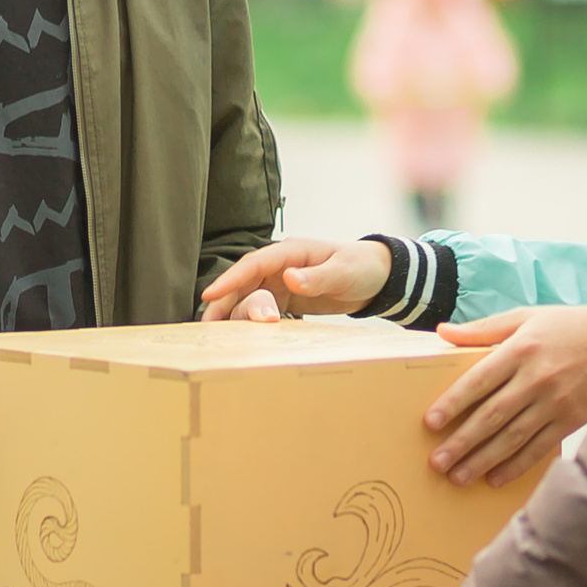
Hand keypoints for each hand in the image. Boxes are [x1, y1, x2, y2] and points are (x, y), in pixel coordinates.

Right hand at [200, 238, 391, 321]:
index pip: (254, 264)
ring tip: (218, 333)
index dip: (231, 279)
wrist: (378, 277)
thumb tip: (290, 278)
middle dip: (226, 301)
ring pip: (250, 296)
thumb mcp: (342, 272)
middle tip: (209, 324)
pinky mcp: (287, 296)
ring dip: (235, 312)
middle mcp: (281, 265)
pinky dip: (249, 319)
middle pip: (245, 282)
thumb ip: (317, 276)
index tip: (210, 295)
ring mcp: (282, 281)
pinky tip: (240, 335)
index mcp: (291, 252)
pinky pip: (262, 307)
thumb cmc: (362, 267)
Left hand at [424, 305, 586, 486]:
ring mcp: (556, 402)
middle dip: (462, 441)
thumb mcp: (523, 317)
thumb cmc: (565, 326)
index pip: (479, 380)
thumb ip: (482, 329)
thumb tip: (442, 332)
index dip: (454, 403)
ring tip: (458, 477)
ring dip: (483, 460)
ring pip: (513, 437)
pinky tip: (494, 478)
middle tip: (437, 461)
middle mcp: (537, 378)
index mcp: (521, 350)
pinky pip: (539, 448)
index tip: (431, 422)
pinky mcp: (572, 420)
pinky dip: (516, 466)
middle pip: (493, 415)